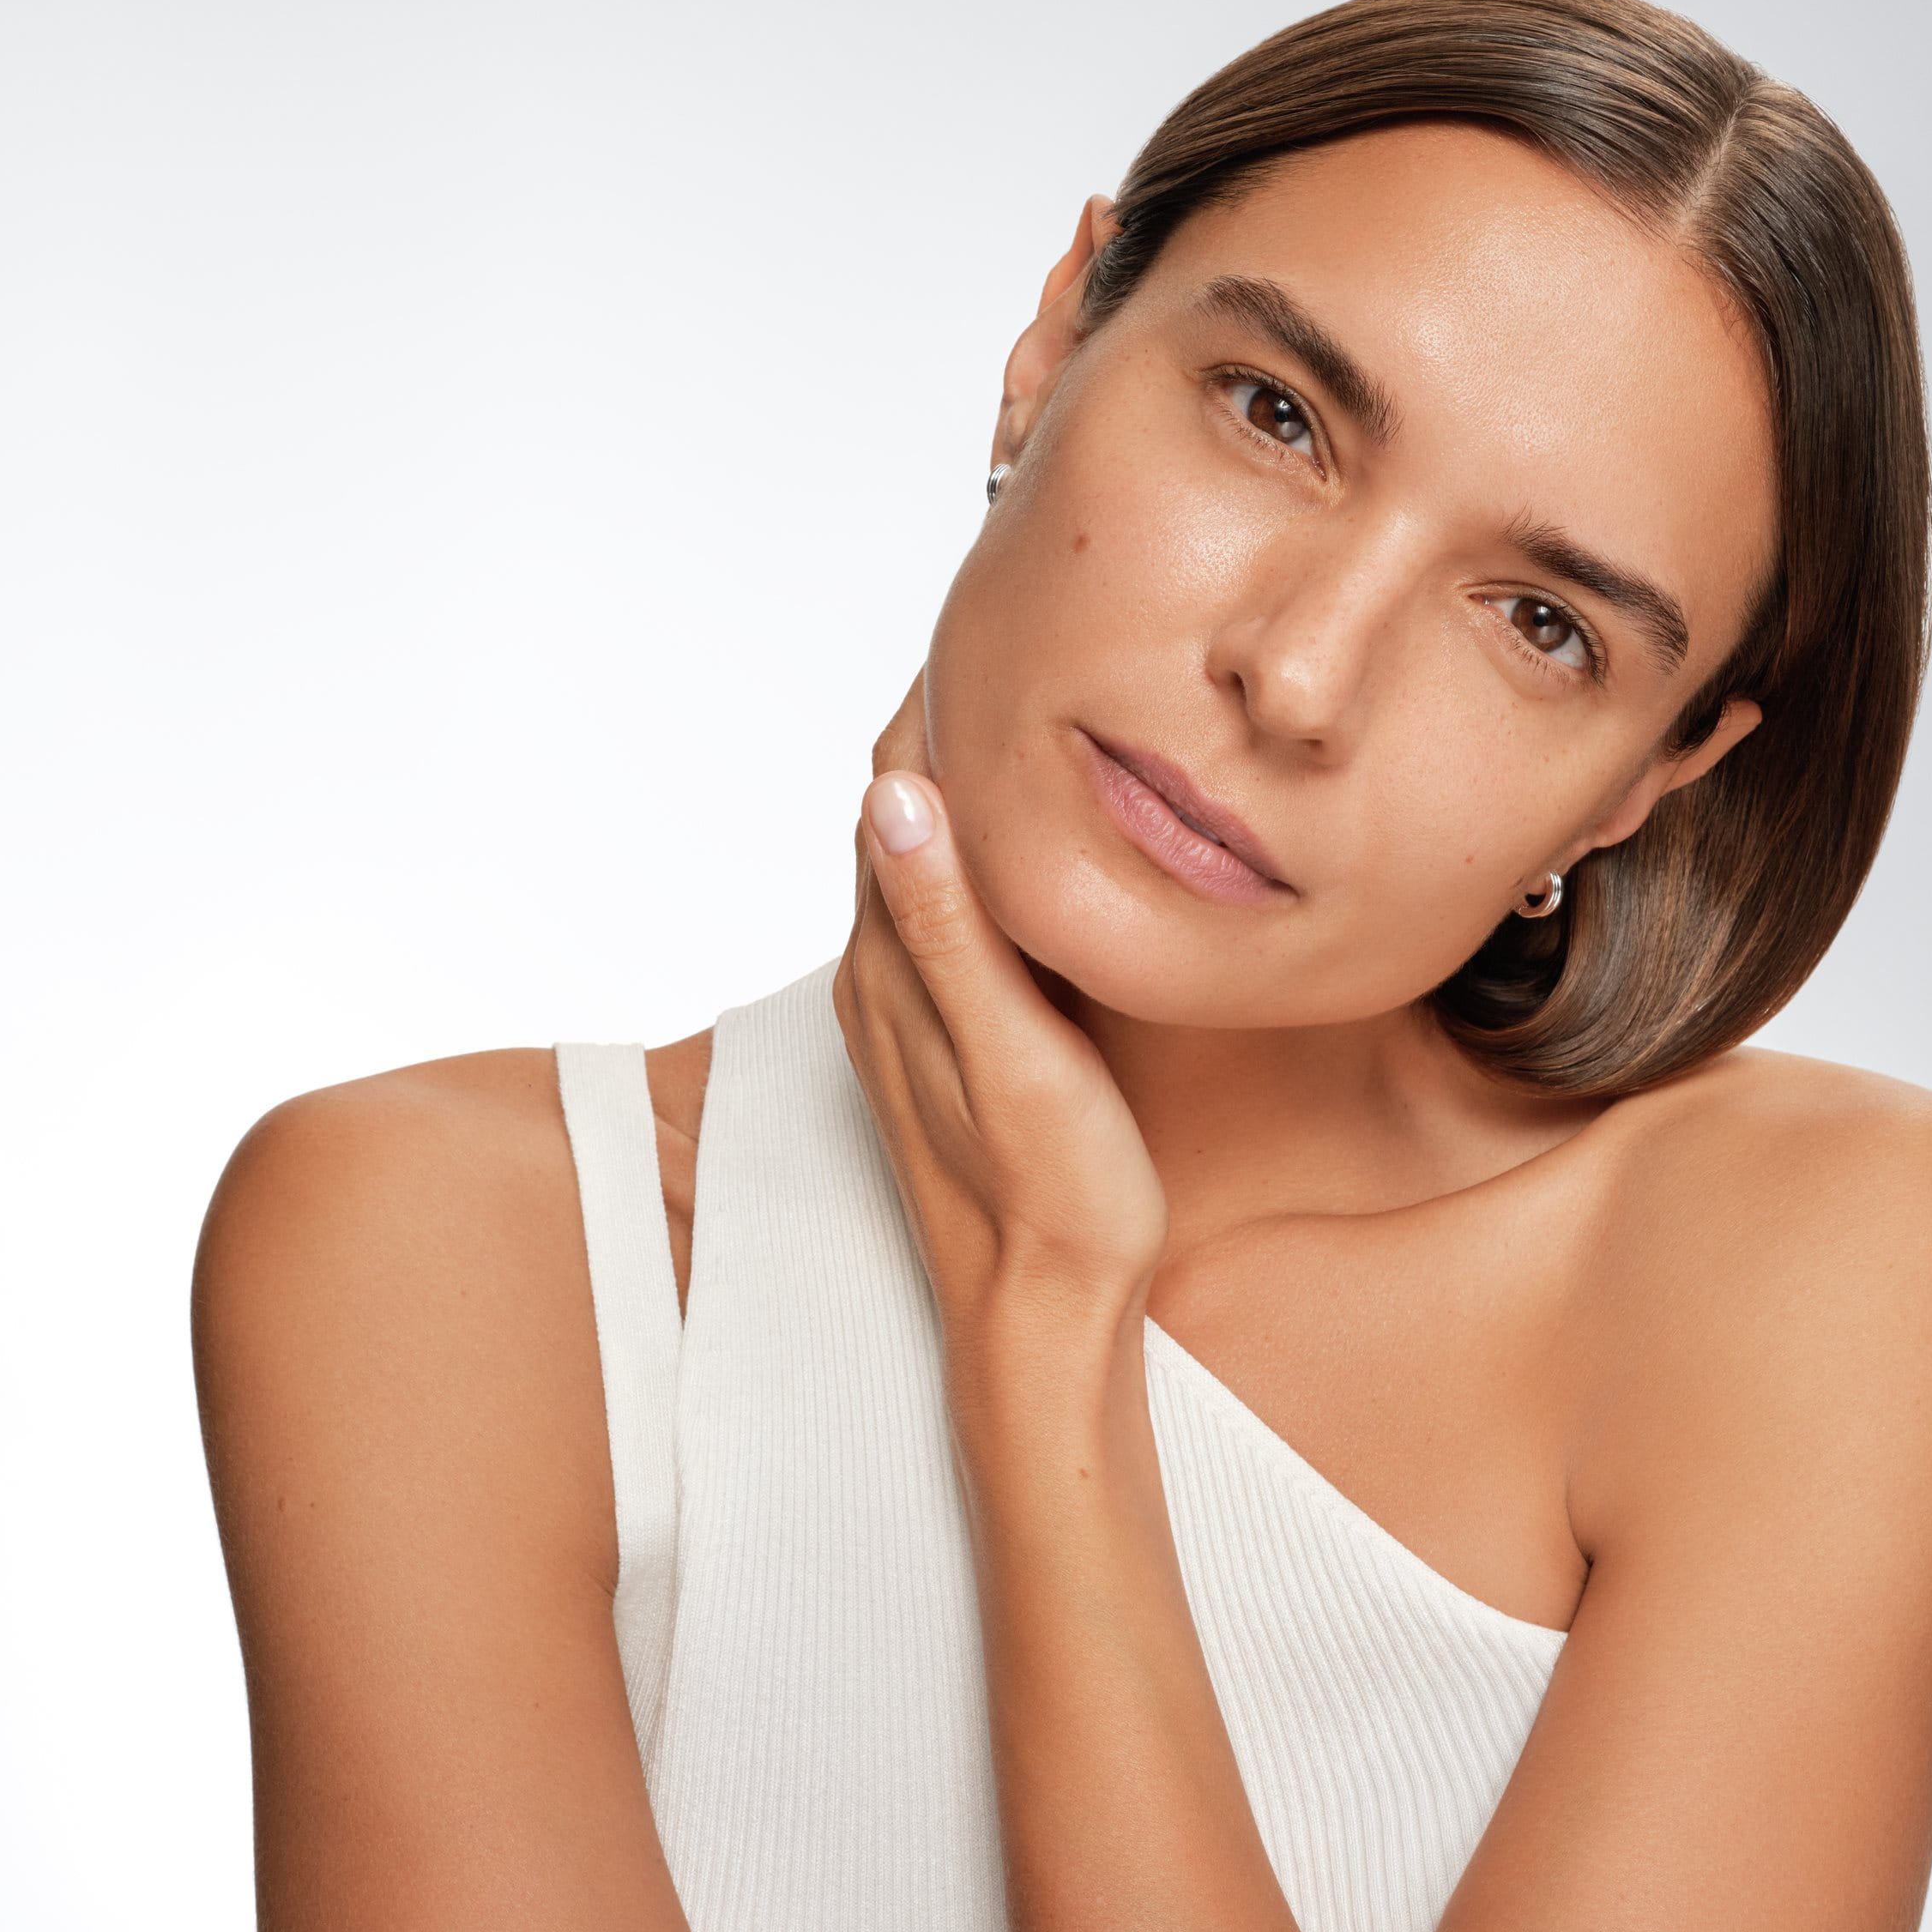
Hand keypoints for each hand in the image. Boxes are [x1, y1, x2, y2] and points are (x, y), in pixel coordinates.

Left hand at [833, 680, 1168, 1378]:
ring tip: (1031, 708)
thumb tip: (896, 792)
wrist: (1041, 1323)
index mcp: (892, 964)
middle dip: (950, 718)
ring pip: (928, 859)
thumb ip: (950, 922)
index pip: (892, 782)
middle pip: (902, 808)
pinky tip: (1034, 847)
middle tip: (1019, 628)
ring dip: (964, 782)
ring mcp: (914, 1012)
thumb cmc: (1047, 1198)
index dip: (934, 690)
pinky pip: (952, 911)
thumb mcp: (1011, 1050)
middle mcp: (884, 977)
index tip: (991, 608)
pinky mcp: (951, 1041)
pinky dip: (982, 849)